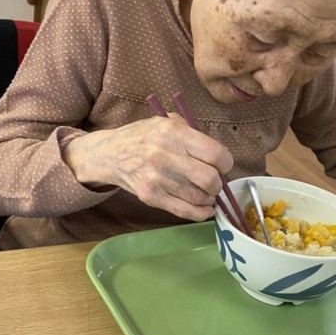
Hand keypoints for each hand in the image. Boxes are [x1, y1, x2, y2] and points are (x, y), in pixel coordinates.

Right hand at [64, 115, 233, 220]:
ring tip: (205, 191)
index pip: (216, 154)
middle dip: (218, 183)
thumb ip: (194, 134)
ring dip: (209, 197)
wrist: (109, 153)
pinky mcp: (151, 197)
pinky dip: (200, 213)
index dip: (226, 163)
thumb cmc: (143, 136)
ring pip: (199, 198)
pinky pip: (184, 211)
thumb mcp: (167, 121)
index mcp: (173, 133)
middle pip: (210, 179)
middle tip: (214, 180)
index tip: (223, 165)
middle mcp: (165, 156)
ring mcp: (157, 179)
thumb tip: (219, 156)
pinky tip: (205, 208)